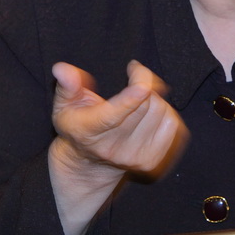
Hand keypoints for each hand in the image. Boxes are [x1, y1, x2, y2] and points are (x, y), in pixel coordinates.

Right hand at [50, 59, 187, 178]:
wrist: (89, 165)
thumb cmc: (78, 126)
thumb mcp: (64, 105)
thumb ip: (67, 85)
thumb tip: (61, 69)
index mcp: (89, 131)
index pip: (113, 114)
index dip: (131, 94)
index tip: (136, 69)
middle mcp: (112, 148)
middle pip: (144, 104)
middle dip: (143, 83)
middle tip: (134, 77)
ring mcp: (134, 158)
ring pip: (161, 112)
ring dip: (155, 98)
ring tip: (140, 99)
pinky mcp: (152, 162)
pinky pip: (173, 125)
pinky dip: (166, 113)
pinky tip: (151, 114)